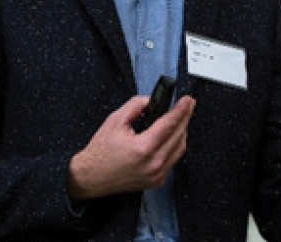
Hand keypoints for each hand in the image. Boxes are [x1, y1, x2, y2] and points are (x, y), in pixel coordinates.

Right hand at [66, 92, 195, 199]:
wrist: (93, 176)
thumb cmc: (101, 151)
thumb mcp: (114, 121)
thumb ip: (135, 106)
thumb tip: (150, 100)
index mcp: (143, 148)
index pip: (169, 124)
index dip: (181, 110)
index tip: (187, 101)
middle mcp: (153, 163)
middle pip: (179, 136)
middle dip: (185, 118)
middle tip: (188, 105)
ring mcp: (157, 174)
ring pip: (180, 149)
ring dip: (182, 132)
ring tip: (180, 119)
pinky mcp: (157, 180)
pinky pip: (173, 160)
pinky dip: (174, 146)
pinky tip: (170, 137)